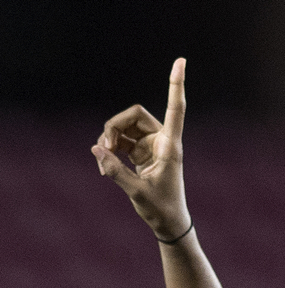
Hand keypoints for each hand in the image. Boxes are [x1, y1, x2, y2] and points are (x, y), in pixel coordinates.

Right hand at [91, 58, 190, 239]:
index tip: (180, 61)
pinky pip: (121, 141)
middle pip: (134, 115)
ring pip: (124, 128)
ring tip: (103, 160)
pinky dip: (110, 150)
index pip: (175, 108)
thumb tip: (96, 148)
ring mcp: (151, 146)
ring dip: (110, 138)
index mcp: (170, 146)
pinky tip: (104, 164)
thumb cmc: (161, 208)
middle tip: (104, 146)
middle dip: (114, 126)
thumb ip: (115, 170)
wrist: (168, 222)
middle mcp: (162, 141)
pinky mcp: (141, 154)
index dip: (176, 84)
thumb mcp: (136, 191)